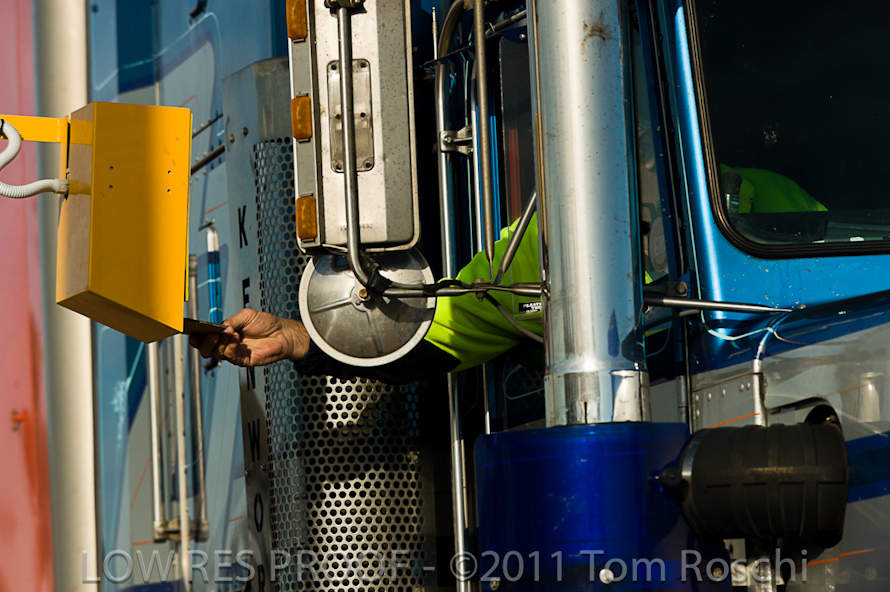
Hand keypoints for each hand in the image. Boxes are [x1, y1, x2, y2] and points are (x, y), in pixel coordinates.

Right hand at [188, 308, 309, 366]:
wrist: (282, 333)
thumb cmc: (266, 324)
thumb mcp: (246, 316)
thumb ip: (231, 320)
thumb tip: (220, 327)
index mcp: (224, 333)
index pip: (205, 337)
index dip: (196, 336)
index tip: (192, 332)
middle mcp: (227, 344)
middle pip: (206, 349)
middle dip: (205, 341)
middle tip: (213, 333)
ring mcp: (234, 353)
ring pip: (216, 353)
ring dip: (220, 342)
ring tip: (230, 332)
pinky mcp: (242, 361)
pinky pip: (229, 356)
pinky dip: (230, 346)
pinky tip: (236, 338)